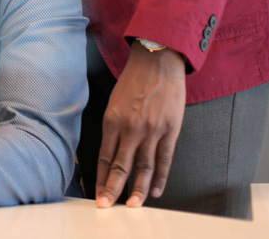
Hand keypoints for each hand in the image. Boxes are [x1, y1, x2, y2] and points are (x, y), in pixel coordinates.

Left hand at [95, 43, 185, 208]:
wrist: (158, 60)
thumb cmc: (134, 80)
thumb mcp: (114, 102)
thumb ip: (113, 127)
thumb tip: (109, 152)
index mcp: (112, 120)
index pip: (104, 157)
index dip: (100, 178)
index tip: (97, 193)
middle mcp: (130, 127)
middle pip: (120, 166)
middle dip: (113, 189)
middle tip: (107, 207)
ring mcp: (152, 130)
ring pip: (143, 167)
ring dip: (137, 189)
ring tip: (133, 206)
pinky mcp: (171, 129)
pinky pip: (164, 158)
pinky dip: (160, 177)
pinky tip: (155, 190)